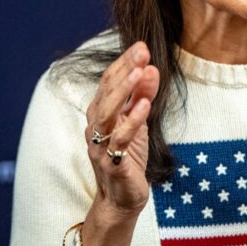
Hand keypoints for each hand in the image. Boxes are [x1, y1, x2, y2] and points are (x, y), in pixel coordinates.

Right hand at [84, 41, 159, 215]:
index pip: (109, 81)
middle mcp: (95, 126)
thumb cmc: (128, 156)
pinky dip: (132, 121)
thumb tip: (151, 68)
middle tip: (142, 51)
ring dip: (124, 90)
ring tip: (140, 71)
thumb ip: (142, 95)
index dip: (124, 62)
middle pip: (106, 92)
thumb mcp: (138, 121)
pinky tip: (145, 106)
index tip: (141, 46)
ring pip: (107, 112)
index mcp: (100, 113)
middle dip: (125, 69)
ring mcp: (100, 145)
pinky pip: (120, 138)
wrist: (122, 198)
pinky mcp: (112, 162)